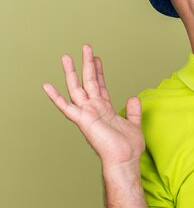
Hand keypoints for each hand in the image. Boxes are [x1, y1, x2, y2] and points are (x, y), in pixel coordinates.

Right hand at [43, 45, 144, 167]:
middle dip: (87, 64)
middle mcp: (94, 109)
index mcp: (105, 109)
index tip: (97, 58)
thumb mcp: (134, 124)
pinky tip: (46, 85)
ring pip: (77, 88)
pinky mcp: (83, 120)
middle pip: (89, 82)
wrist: (125, 160)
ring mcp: (87, 113)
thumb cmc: (128, 148)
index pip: (100, 86)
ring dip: (72, 72)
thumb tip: (134, 97)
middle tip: (86, 47)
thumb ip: (133, 111)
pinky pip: (66, 107)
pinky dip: (56, 97)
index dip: (99, 71)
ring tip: (66, 56)